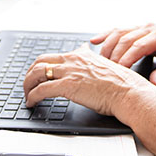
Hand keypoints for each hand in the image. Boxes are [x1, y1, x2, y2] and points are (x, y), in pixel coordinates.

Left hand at [23, 45, 153, 119]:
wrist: (128, 92)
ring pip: (36, 73)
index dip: (43, 66)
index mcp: (81, 55)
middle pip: (40, 61)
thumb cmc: (121, 84)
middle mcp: (73, 59)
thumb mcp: (105, 65)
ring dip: (27, 85)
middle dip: (30, 74)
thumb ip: (93, 60)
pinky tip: (32, 103)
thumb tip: (87, 52)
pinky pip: (41, 89)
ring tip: (27, 95)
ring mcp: (69, 71)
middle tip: (28, 85)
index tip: (39, 74)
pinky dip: (32, 96)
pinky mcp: (67, 85)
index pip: (54, 56)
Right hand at [92, 24, 155, 87]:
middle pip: (126, 38)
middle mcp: (150, 27)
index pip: (139, 46)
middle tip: (105, 70)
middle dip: (115, 54)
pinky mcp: (136, 28)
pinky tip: (94, 41)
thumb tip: (154, 84)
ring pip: (119, 32)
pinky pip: (118, 30)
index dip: (127, 58)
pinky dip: (106, 35)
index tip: (118, 70)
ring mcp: (142, 26)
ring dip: (107, 46)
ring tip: (98, 61)